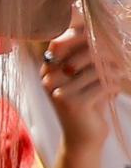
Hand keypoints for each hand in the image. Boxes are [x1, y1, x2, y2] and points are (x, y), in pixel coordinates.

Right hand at [43, 17, 116, 137]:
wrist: (82, 138)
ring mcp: (59, 91)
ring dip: (114, 72)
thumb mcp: (84, 77)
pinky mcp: (73, 103)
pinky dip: (114, 86)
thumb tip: (104, 29)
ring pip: (97, 69)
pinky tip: (113, 92)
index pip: (63, 40)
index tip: (104, 40)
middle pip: (84, 51)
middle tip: (119, 62)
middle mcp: (48, 78)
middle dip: (107, 55)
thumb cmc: (87, 102)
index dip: (85, 35)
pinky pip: (103, 84)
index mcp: (47, 69)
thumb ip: (87, 56)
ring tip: (118, 77)